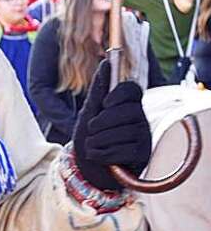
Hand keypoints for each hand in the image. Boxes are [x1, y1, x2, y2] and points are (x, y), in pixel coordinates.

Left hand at [73, 59, 151, 191]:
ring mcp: (143, 137)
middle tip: (91, 130)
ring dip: (98, 141)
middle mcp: (139, 118)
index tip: (105, 103)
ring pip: (122, 133)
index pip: (132, 90)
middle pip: (126, 111)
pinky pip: (123, 151)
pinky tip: (100, 157)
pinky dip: (104, 155)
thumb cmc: (90, 137)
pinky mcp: (142, 155)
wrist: (88, 168)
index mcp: (127, 105)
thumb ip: (98, 90)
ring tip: (93, 145)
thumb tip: (106, 62)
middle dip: (101, 122)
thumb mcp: (89, 112)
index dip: (120, 94)